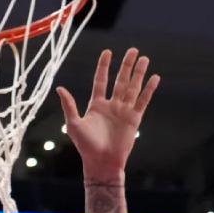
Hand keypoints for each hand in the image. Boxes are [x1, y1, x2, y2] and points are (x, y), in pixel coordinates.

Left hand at [56, 48, 159, 179]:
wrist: (101, 162)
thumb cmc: (85, 146)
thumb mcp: (74, 124)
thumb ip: (69, 106)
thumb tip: (59, 88)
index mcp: (96, 105)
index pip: (101, 80)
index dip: (104, 66)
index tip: (108, 52)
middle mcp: (111, 105)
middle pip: (120, 80)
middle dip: (126, 65)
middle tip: (133, 50)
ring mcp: (123, 111)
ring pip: (133, 88)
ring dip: (138, 73)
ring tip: (144, 58)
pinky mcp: (134, 119)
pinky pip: (143, 101)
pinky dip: (148, 90)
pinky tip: (154, 78)